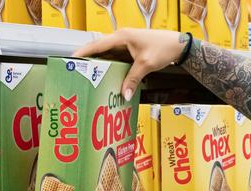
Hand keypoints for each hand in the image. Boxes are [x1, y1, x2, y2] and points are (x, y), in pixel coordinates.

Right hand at [72, 29, 187, 100]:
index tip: (71, 60)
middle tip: (79, 73)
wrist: (178, 45)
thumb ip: (133, 79)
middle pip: (100, 51)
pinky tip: (110, 78)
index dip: (83, 52)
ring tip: (91, 78)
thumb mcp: (146, 65)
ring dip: (102, 66)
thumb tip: (124, 94)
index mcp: (121, 37)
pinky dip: (113, 68)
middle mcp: (121, 39)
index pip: (97, 45)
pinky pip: (118, 59)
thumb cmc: (163, 48)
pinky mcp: (131, 51)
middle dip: (90, 61)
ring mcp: (126, 45)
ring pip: (109, 56)